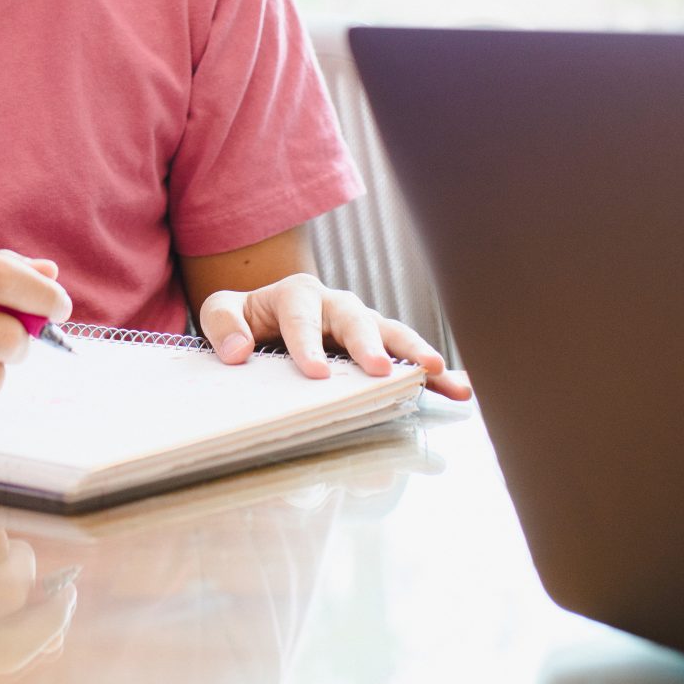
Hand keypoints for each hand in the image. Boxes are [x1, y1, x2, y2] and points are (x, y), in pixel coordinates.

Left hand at [196, 271, 471, 396]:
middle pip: (356, 319)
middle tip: (379, 370)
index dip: (307, 342)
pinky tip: (459, 389)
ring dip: (414, 353)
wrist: (265, 319)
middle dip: (369, 343)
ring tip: (438, 372)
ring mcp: (363, 326)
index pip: (302, 315)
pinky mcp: (379, 347)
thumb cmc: (247, 318)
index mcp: (297, 294)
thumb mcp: (223, 312)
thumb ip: (225, 326)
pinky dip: (434, 373)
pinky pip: (409, 357)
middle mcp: (336, 305)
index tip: (314, 372)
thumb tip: (238, 352)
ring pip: (392, 333)